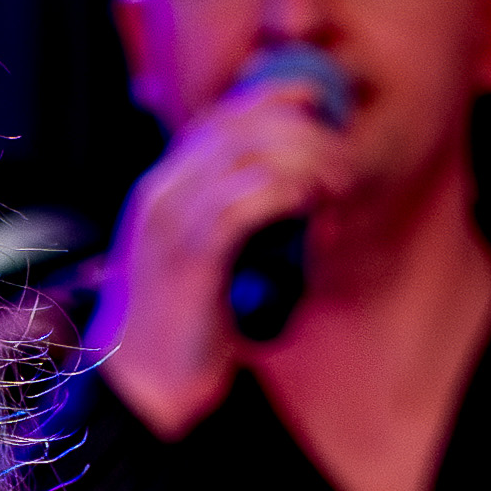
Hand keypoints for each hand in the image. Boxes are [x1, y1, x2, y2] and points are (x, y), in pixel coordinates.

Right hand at [90, 73, 352, 439]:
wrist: (145, 388)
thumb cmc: (183, 324)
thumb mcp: (203, 254)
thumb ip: (228, 212)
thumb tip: (285, 182)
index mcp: (161, 189)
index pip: (219, 119)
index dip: (272, 102)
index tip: (319, 105)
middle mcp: (160, 195)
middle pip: (237, 129)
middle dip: (301, 133)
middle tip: (344, 161)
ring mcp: (170, 224)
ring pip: (243, 157)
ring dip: (303, 161)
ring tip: (338, 184)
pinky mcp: (189, 259)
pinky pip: (241, 204)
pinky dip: (283, 192)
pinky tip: (310, 202)